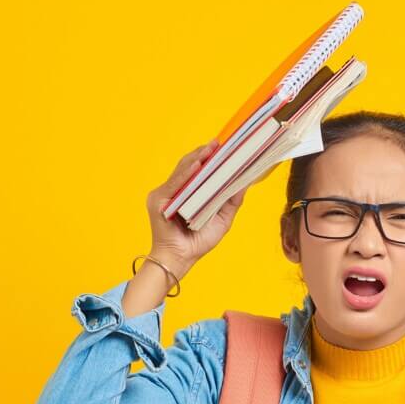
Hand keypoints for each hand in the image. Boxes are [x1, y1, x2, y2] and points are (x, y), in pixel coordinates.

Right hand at [145, 138, 247, 274]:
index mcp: (187, 193)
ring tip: (210, 149)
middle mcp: (174, 191)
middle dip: (204, 154)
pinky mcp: (158, 200)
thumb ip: (231, 200)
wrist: (181, 260)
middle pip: (189, 166)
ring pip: (182, 171)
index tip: (225, 147)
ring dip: (197, 158)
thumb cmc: (198, 242)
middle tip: (219, 143)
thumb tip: (245, 182)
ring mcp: (164, 194)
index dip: (210, 158)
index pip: (198, 171)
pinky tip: (198, 164)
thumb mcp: (222, 219)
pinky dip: (186, 173)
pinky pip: (174, 183)